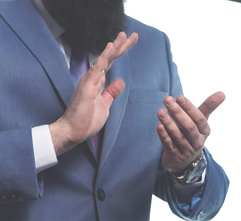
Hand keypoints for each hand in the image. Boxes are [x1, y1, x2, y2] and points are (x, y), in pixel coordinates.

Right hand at [50, 32, 137, 154]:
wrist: (73, 131)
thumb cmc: (86, 120)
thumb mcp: (105, 105)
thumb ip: (111, 92)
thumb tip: (120, 82)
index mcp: (97, 82)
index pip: (111, 64)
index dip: (120, 53)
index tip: (130, 42)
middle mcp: (93, 78)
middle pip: (110, 58)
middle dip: (121, 46)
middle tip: (133, 35)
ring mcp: (89, 81)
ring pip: (104, 60)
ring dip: (115, 48)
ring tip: (124, 36)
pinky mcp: (87, 86)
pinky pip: (97, 68)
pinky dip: (105, 57)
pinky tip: (111, 47)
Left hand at [157, 92, 225, 173]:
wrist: (184, 160)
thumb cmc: (191, 134)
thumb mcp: (200, 121)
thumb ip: (208, 107)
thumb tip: (222, 93)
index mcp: (205, 131)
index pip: (199, 119)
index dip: (189, 108)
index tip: (179, 97)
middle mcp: (198, 141)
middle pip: (189, 127)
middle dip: (178, 113)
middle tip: (167, 100)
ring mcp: (187, 150)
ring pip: (178, 136)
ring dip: (169, 123)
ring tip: (160, 112)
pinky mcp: (176, 157)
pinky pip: (170, 145)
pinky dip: (164, 136)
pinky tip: (159, 126)